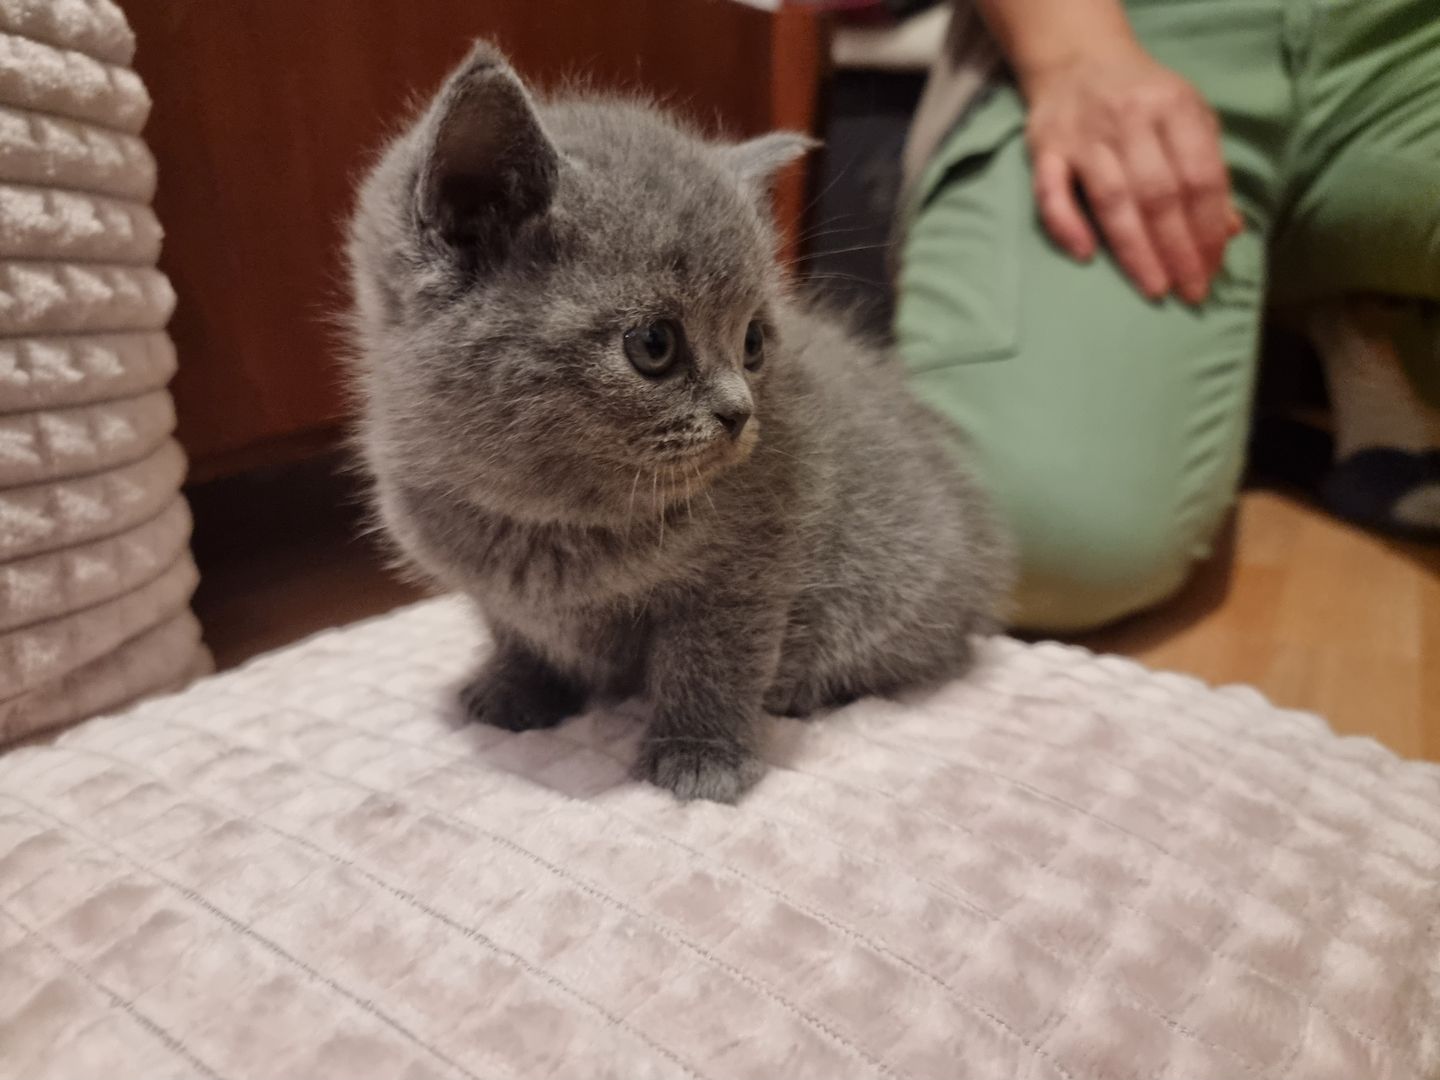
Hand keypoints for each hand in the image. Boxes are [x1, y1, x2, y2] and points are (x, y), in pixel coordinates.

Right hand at [1020, 43, 1241, 302]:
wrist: (1078, 59)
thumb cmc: (1142, 97)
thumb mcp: (1187, 117)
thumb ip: (1207, 168)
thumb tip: (1231, 230)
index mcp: (1174, 107)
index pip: (1200, 176)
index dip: (1209, 227)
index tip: (1213, 268)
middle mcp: (1130, 119)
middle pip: (1159, 194)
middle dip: (1178, 248)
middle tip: (1190, 290)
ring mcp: (1084, 135)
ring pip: (1113, 200)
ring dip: (1136, 250)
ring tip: (1155, 288)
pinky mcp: (1045, 149)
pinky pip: (1051, 193)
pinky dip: (1066, 225)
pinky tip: (1084, 255)